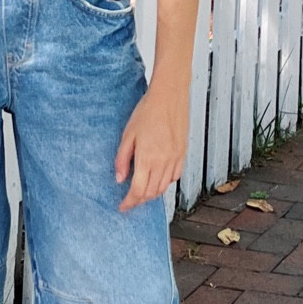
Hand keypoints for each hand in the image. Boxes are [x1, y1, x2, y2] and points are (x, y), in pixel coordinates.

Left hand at [114, 78, 188, 209]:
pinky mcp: (183, 153)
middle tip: (130, 201)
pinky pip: (175, 176)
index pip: (138, 191)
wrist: (169, 96)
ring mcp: (175, 158)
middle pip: (151, 192)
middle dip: (139, 200)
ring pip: (164, 187)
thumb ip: (122, 159)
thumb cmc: (147, 111)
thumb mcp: (128, 134)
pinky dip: (165, 183)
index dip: (129, 203)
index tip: (122, 207)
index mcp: (148, 158)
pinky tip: (158, 179)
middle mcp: (164, 162)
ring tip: (141, 192)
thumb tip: (119, 179)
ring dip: (152, 194)